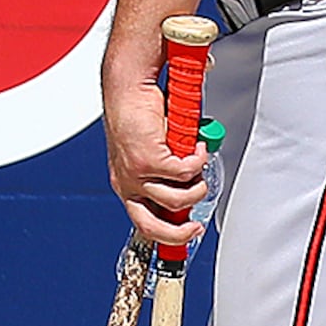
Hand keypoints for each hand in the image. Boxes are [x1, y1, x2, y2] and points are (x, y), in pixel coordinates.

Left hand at [103, 54, 209, 253]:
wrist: (128, 88)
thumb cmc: (139, 115)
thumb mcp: (151, 152)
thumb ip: (167, 170)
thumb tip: (190, 180)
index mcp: (125, 184)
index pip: (142, 222)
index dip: (165, 237)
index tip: (185, 237)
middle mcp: (127, 183)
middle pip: (152, 227)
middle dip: (180, 233)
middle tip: (196, 227)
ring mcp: (136, 173)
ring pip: (178, 199)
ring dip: (197, 186)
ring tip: (199, 167)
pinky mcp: (148, 159)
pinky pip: (185, 172)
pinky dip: (198, 159)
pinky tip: (197, 145)